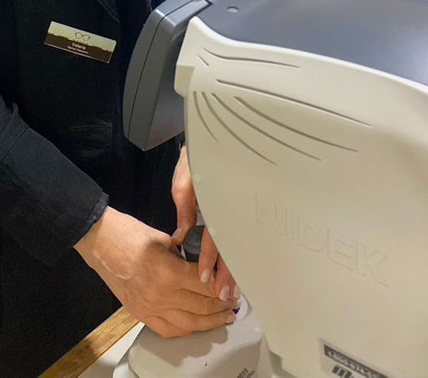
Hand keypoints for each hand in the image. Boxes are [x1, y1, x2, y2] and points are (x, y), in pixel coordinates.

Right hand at [75, 206, 237, 337]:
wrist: (98, 241)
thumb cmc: (127, 233)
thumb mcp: (164, 238)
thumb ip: (186, 254)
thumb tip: (205, 264)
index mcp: (168, 271)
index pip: (206, 285)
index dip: (224, 287)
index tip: (234, 286)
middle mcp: (160, 294)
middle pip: (201, 307)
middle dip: (222, 306)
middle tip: (234, 301)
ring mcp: (149, 307)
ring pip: (189, 323)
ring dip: (210, 322)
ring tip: (223, 317)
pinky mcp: (140, 313)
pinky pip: (169, 330)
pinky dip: (186, 329)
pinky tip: (197, 324)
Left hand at [171, 146, 239, 304]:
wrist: (220, 132)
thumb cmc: (205, 152)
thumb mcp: (187, 174)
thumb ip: (185, 203)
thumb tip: (183, 234)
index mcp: (220, 197)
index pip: (217, 232)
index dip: (211, 257)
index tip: (206, 278)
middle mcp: (235, 205)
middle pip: (233, 243)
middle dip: (229, 271)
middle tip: (223, 295)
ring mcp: (241, 206)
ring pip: (240, 241)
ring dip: (237, 267)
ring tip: (232, 290)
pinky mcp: (244, 207)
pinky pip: (244, 234)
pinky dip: (242, 253)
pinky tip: (241, 268)